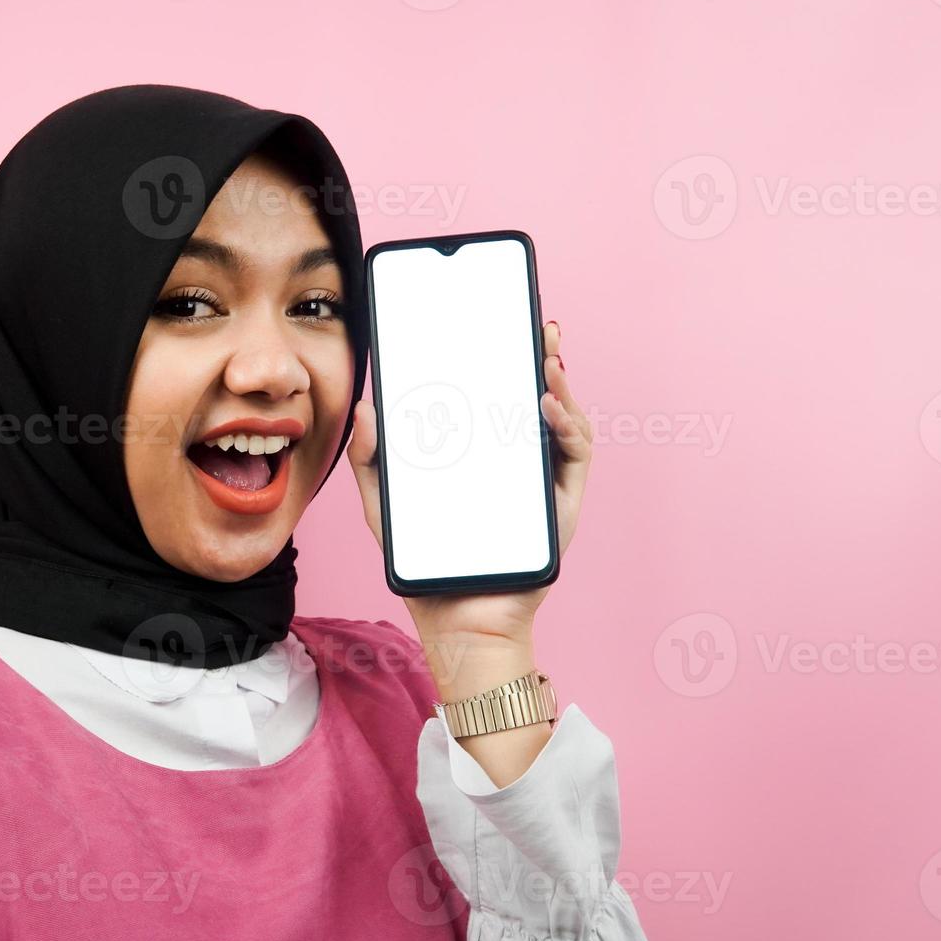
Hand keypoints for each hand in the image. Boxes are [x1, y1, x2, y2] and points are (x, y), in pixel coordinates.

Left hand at [347, 320, 593, 655]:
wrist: (457, 620)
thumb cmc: (424, 563)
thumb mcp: (385, 504)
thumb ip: (372, 459)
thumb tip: (366, 407)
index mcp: (481, 452)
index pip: (495, 395)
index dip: (502, 357)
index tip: (498, 320)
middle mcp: (517, 459)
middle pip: (536, 397)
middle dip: (542, 355)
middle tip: (536, 322)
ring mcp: (544, 479)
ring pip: (562, 418)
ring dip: (558, 382)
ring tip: (545, 356)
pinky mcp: (561, 503)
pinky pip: (574, 457)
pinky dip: (566, 426)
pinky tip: (547, 406)